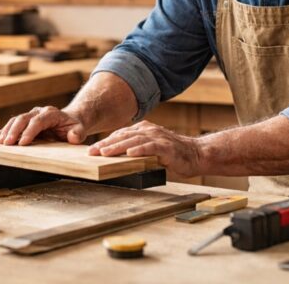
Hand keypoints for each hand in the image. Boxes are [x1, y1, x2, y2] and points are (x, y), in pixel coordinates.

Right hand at [0, 106, 85, 145]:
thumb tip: (72, 137)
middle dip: (14, 131)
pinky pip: (13, 124)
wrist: (70, 121)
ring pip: (16, 120)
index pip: (38, 121)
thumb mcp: (79, 130)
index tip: (23, 143)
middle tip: (7, 143)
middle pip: (23, 118)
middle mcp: (39, 112)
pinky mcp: (25, 121)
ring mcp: (31, 115)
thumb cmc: (74, 127)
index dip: (30, 131)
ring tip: (0, 142)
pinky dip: (4, 131)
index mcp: (51, 114)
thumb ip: (77, 134)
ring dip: (6, 131)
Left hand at [88, 121, 202, 176]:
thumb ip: (138, 151)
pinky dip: (139, 150)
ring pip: (134, 141)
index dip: (106, 141)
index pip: (121, 134)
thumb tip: (118, 158)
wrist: (197, 155)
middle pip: (124, 136)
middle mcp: (150, 131)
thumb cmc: (173, 155)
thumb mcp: (151, 151)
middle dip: (106, 144)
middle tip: (91, 151)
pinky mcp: (167, 147)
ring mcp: (158, 138)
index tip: (92, 149)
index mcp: (145, 130)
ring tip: (104, 153)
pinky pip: (151, 147)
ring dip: (118, 147)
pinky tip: (130, 153)